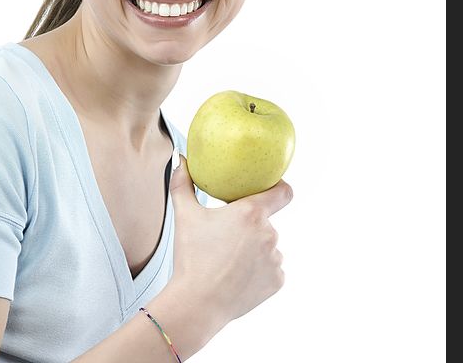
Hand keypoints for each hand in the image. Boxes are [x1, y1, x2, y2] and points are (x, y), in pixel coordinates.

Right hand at [168, 154, 292, 324]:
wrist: (197, 304)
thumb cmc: (191, 258)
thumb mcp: (185, 216)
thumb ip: (182, 183)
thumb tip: (179, 159)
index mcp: (251, 213)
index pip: (283, 192)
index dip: (280, 188)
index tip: (272, 189)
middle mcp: (269, 233)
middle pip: (266, 223)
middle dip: (250, 228)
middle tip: (226, 240)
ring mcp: (275, 258)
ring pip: (268, 247)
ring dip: (254, 251)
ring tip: (228, 262)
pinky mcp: (277, 281)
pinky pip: (271, 269)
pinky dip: (258, 272)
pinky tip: (237, 278)